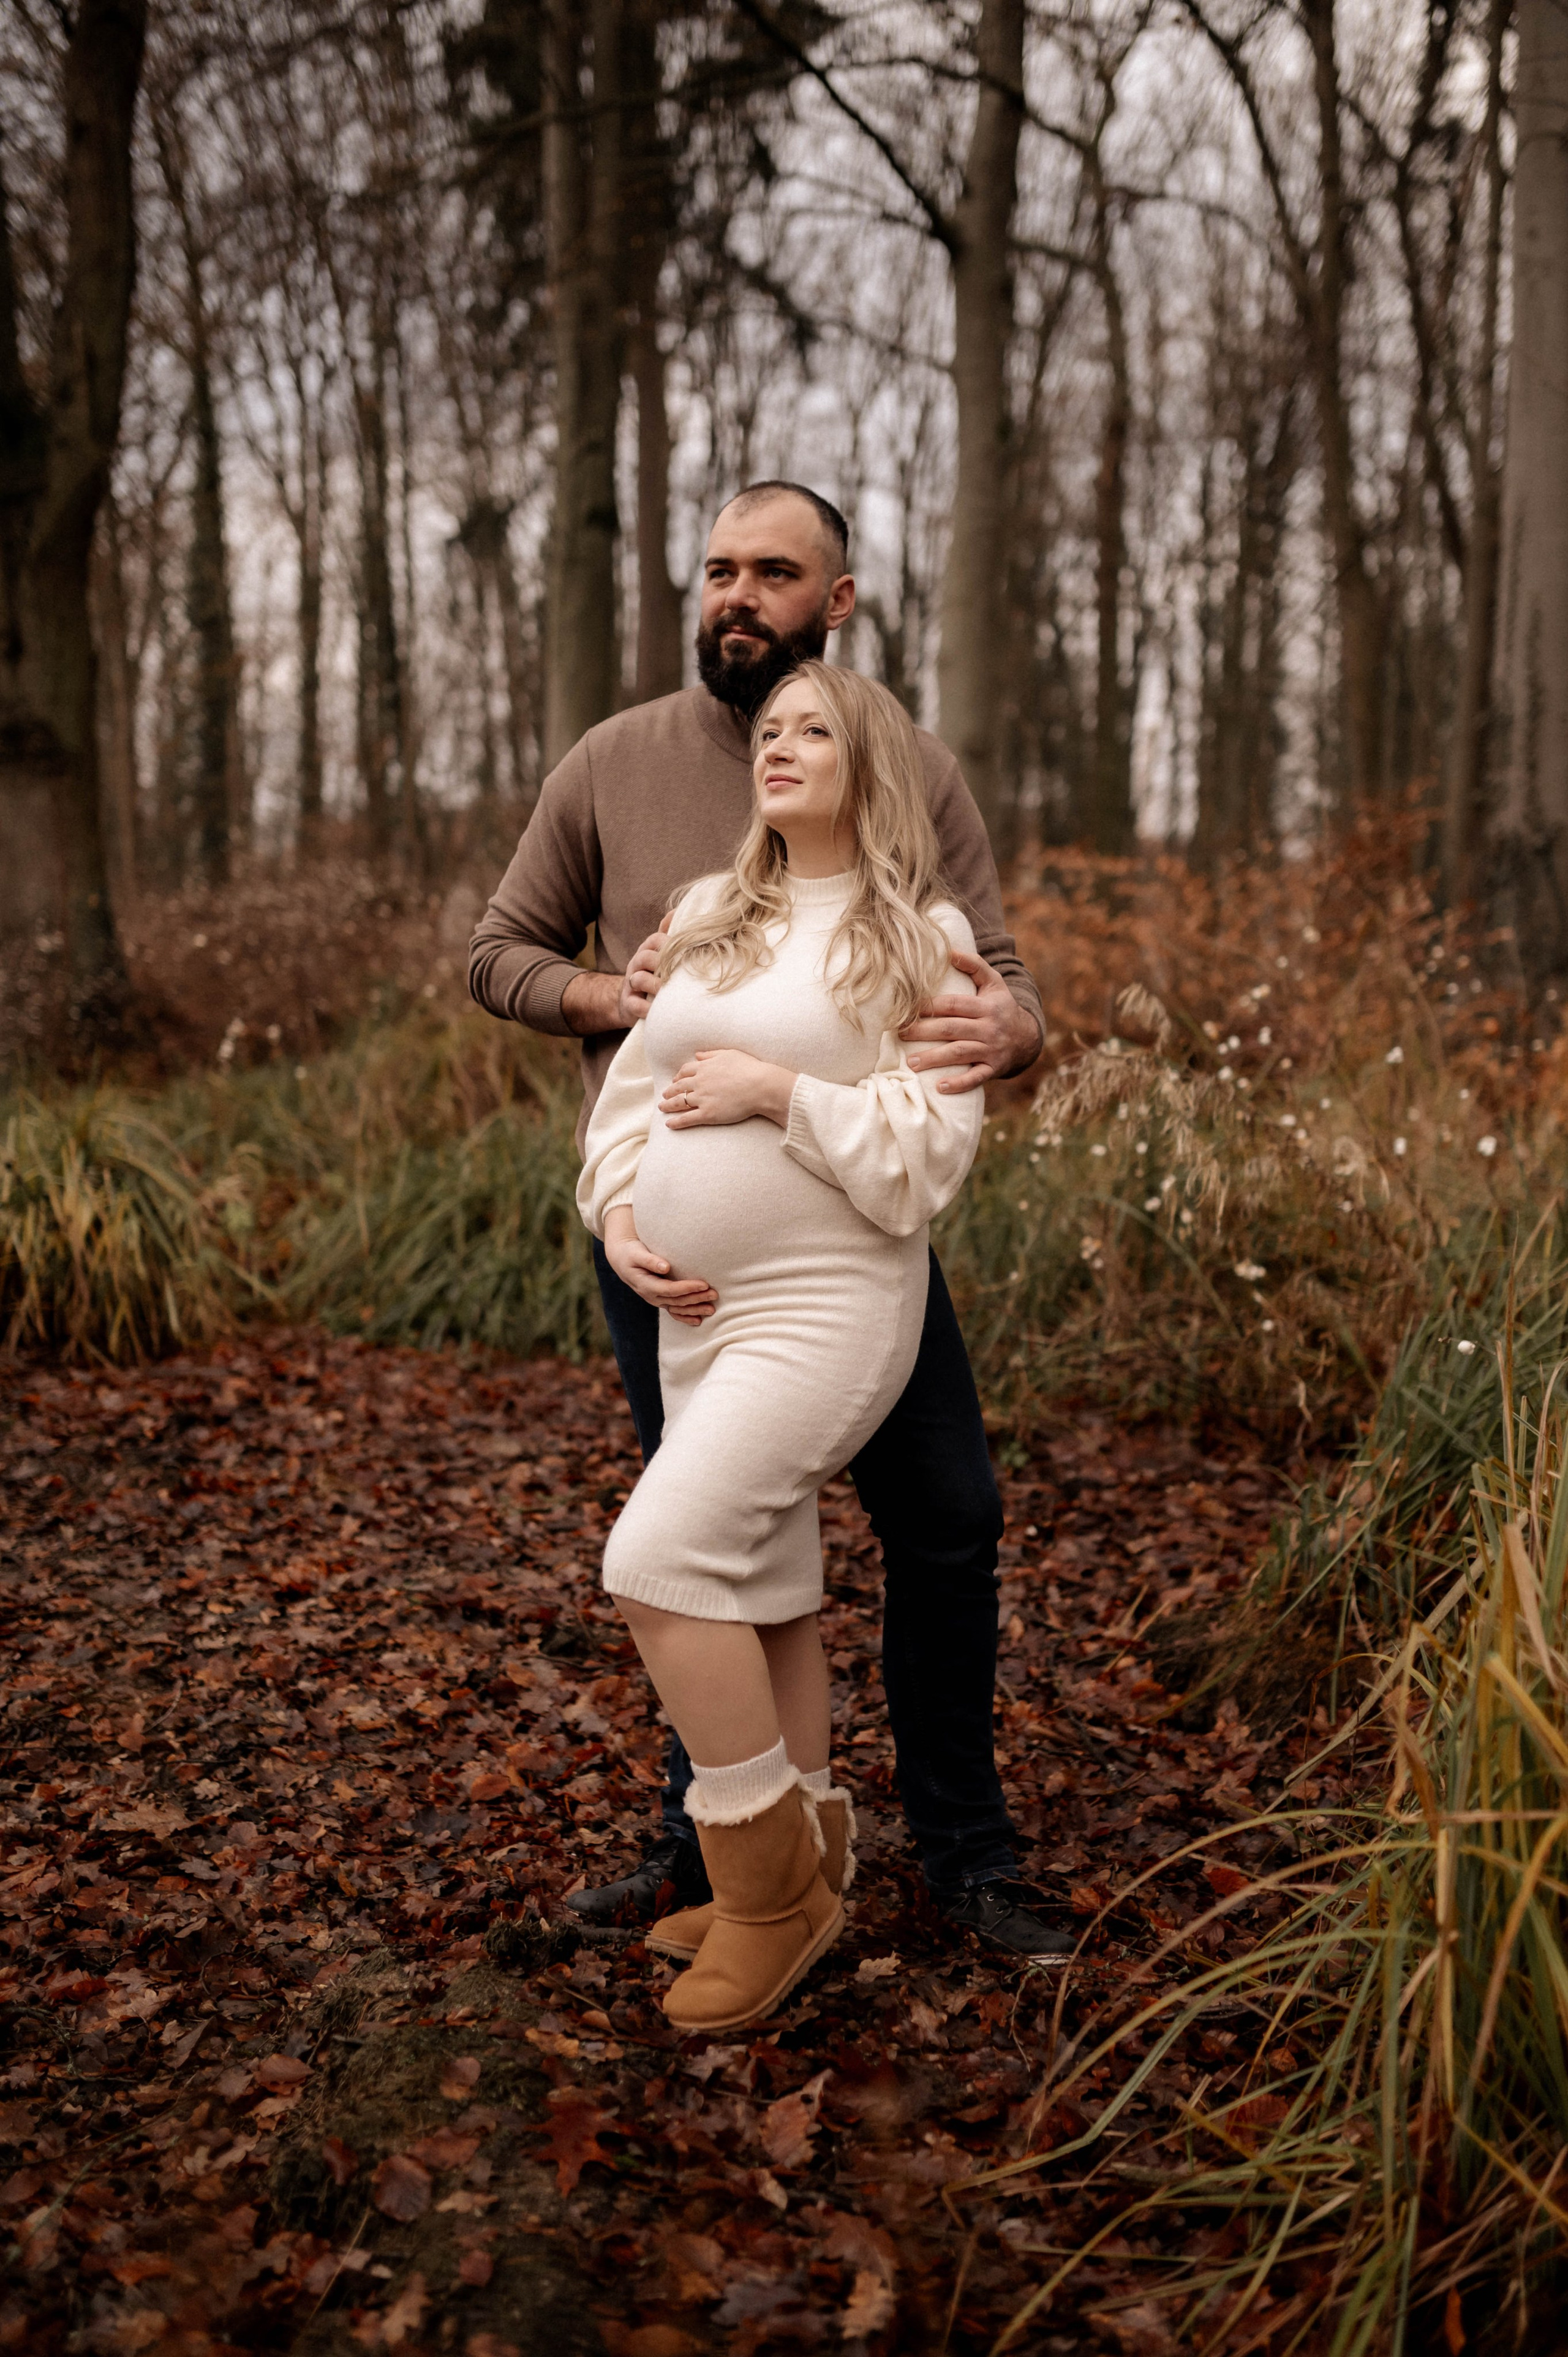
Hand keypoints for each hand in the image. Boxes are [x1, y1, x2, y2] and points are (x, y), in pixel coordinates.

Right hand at [603, 1207, 715, 1325]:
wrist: (622, 1261)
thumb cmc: (631, 1254)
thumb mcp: (637, 1254)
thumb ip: (650, 1260)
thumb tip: (666, 1267)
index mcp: (646, 1285)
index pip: (670, 1289)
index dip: (687, 1288)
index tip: (704, 1284)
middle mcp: (651, 1296)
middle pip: (677, 1301)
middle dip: (696, 1299)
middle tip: (714, 1294)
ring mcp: (656, 1300)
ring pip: (677, 1309)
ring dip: (695, 1310)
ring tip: (712, 1309)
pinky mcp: (661, 1300)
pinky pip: (674, 1312)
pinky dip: (686, 1318)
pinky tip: (698, 1321)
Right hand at [622, 915, 672, 1024]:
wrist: (632, 1002)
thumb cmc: (655, 975)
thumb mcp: (662, 954)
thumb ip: (670, 934)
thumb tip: (678, 910)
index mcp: (648, 951)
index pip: (656, 939)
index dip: (669, 944)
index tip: (687, 952)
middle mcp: (637, 965)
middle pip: (645, 956)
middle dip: (661, 963)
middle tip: (678, 972)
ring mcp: (631, 984)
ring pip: (637, 979)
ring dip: (653, 984)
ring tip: (667, 991)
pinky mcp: (628, 1005)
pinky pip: (634, 1005)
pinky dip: (646, 1008)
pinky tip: (656, 1011)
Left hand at [660, 1049, 795, 1128]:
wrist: (760, 1085)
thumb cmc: (749, 1068)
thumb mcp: (729, 1054)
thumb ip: (710, 1054)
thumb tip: (697, 1055)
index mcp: (704, 1067)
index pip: (685, 1071)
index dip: (678, 1076)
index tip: (675, 1080)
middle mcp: (700, 1082)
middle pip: (678, 1087)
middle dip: (670, 1091)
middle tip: (664, 1095)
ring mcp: (702, 1099)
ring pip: (679, 1103)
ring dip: (668, 1105)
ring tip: (662, 1108)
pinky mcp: (708, 1114)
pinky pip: (687, 1119)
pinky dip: (676, 1122)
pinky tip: (668, 1124)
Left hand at [899, 949, 1043, 1091]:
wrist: (1027, 1037)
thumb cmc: (1001, 1007)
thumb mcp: (994, 983)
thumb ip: (974, 965)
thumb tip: (949, 952)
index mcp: (985, 1006)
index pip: (953, 1005)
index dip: (930, 1006)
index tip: (907, 1009)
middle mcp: (989, 1028)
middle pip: (951, 1029)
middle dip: (924, 1031)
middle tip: (900, 1034)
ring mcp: (991, 1050)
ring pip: (960, 1053)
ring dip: (934, 1058)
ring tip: (911, 1062)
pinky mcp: (993, 1069)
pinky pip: (976, 1078)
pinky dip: (959, 1084)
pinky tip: (940, 1087)